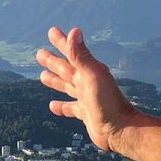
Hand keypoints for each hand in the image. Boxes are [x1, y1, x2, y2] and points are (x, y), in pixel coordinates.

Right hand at [37, 26, 136, 151]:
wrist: (120, 130)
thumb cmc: (108, 102)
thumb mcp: (92, 75)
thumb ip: (81, 55)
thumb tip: (74, 30)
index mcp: (88, 71)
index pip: (71, 53)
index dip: (61, 42)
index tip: (52, 31)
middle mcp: (86, 83)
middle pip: (65, 69)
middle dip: (52, 61)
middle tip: (39, 53)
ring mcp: (86, 98)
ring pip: (66, 87)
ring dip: (55, 81)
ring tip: (42, 76)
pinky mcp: (85, 114)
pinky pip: (69, 108)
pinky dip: (61, 107)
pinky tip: (52, 106)